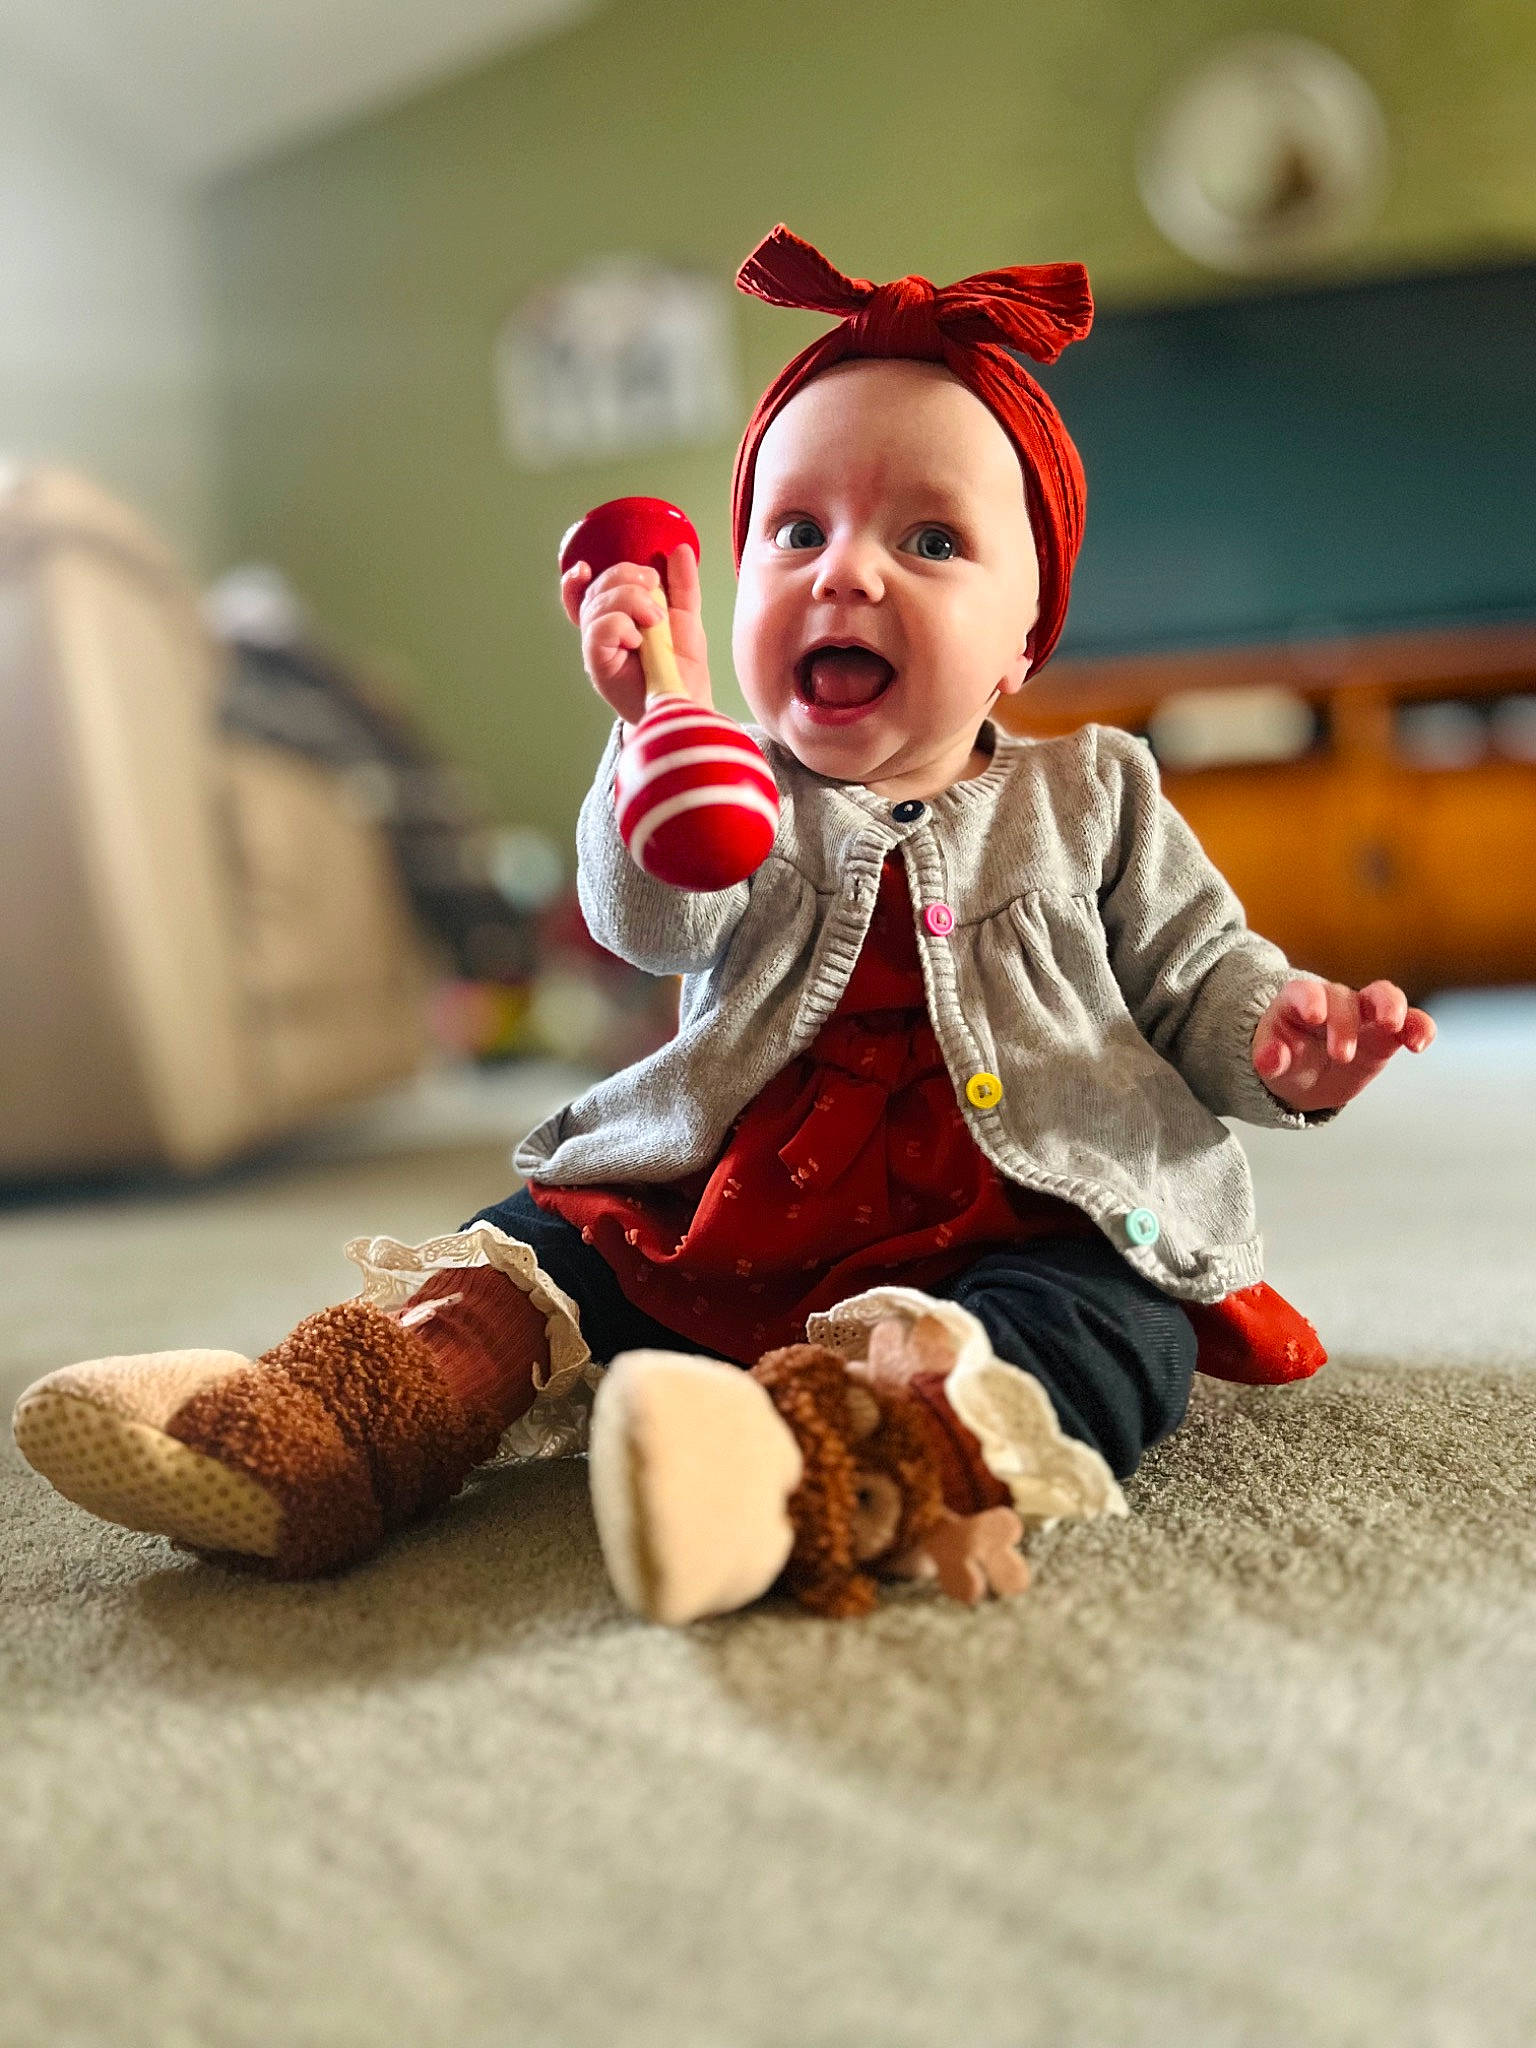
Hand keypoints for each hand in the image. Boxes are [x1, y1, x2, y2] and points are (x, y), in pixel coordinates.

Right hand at [559, 541, 711, 724]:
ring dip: (631, 601)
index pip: (584, 591)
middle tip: (655, 595)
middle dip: (627, 578)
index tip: (587, 567)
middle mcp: (601, 631)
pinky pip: (599, 628)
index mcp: (616, 617)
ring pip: (597, 603)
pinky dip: (621, 624)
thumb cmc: (681, 669)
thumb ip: (682, 584)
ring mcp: (597, 647)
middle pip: (596, 588)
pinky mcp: (598, 663)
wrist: (686, 705)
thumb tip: (680, 549)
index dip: (576, 577)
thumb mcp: (686, 618)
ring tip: (655, 622)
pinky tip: (639, 640)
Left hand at [1252, 976, 1434, 1113]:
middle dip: (1344, 1023)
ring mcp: (1364, 1014)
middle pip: (1343, 997)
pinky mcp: (1388, 1032)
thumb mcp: (1271, 1063)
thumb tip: (1269, 1060)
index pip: (1304, 992)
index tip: (1315, 1017)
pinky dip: (1419, 1027)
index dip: (1310, 999)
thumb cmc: (1286, 1058)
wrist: (1307, 1074)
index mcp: (1298, 1003)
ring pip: (1383, 995)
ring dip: (1390, 1006)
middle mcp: (1334, 1001)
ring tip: (1391, 1026)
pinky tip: (1419, 1044)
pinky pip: (1410, 1022)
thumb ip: (1269, 1059)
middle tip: (1340, 1055)